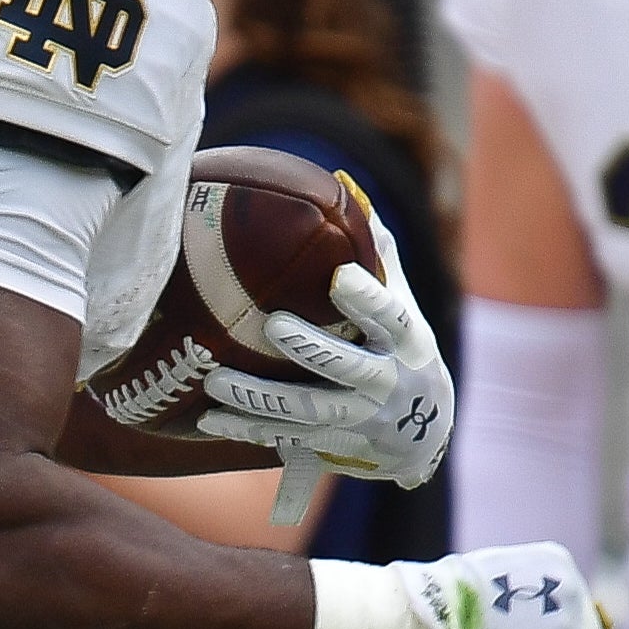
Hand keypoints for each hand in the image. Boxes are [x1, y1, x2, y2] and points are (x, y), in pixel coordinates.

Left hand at [194, 263, 455, 489]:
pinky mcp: (329, 440)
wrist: (420, 434)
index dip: (367, 298)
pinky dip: (246, 429)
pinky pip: (284, 436)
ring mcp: (356, 416)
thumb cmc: (401, 347)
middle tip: (274, 325)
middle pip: (348, 367)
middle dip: (311, 348)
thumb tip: (343, 188)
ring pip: (305, 408)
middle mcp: (385, 381)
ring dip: (258, 397)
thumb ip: (376, 253)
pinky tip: (208, 419)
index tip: (339, 276)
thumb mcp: (403, 305)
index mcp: (407, 340)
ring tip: (215, 379)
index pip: (390, 316)